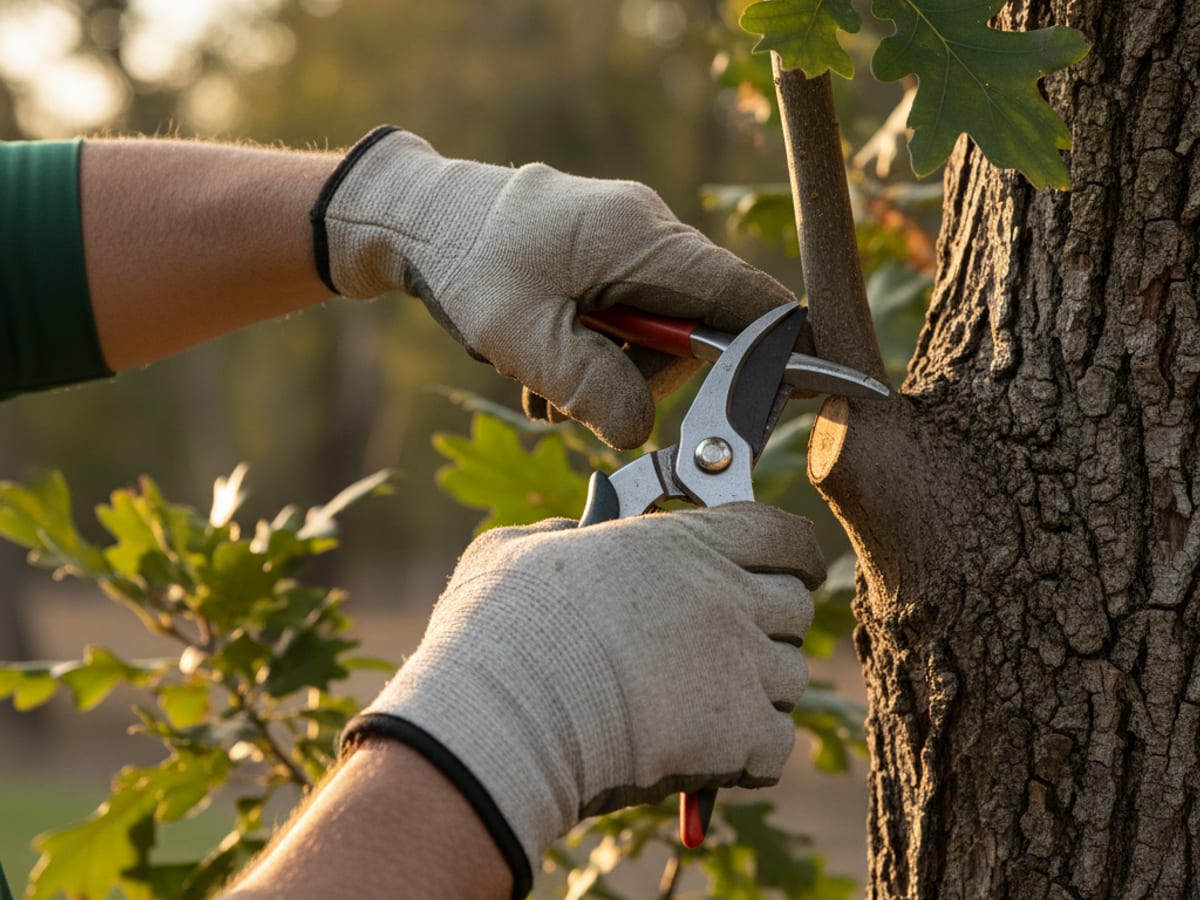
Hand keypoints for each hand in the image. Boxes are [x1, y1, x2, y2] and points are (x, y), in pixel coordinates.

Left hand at [311, 127, 796, 448]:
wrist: (414, 218)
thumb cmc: (465, 265)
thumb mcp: (524, 341)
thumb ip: (591, 389)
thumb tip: (642, 430)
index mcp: (641, 238)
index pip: (743, 294)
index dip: (771, 349)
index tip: (771, 399)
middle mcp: (644, 230)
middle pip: (697, 325)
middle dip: (647, 378)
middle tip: (582, 403)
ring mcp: (623, 239)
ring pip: (655, 329)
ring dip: (608, 371)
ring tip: (544, 386)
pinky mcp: (602, 253)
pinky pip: (624, 315)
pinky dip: (592, 351)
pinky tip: (543, 365)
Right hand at [339, 502, 824, 894]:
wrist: (505, 717)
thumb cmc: (499, 628)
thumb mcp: (517, 551)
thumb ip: (559, 536)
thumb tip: (570, 536)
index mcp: (682, 544)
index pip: (780, 534)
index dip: (791, 554)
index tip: (792, 569)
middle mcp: (726, 598)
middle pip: (794, 608)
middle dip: (770, 625)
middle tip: (730, 646)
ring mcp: (740, 667)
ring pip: (790, 679)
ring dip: (758, 692)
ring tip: (707, 708)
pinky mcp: (739, 737)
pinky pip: (776, 746)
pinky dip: (751, 755)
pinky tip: (711, 757)